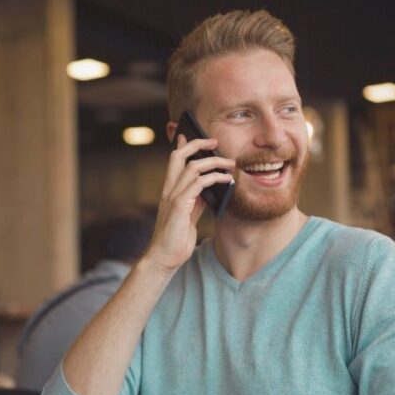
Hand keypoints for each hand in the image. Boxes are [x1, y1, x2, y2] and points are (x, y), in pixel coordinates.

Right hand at [142, 135, 234, 273]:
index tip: (192, 135)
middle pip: (178, 156)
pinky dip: (215, 178)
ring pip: (192, 167)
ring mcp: (173, 197)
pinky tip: (228, 181)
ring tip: (230, 164)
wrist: (164, 258)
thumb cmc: (176, 239)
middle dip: (196, 144)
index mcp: (170, 191)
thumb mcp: (189, 216)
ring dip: (213, 161)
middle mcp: (169, 190)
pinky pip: (199, 183)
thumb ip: (196, 200)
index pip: (174, 161)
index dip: (183, 146)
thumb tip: (211, 188)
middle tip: (214, 141)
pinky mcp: (179, 206)